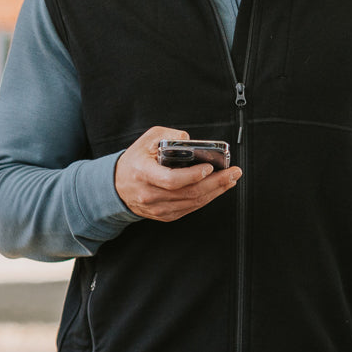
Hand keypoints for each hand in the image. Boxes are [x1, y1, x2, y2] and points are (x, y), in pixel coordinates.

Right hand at [114, 126, 241, 221]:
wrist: (117, 186)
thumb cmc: (135, 160)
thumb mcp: (147, 140)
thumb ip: (169, 135)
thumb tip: (190, 140)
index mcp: (143, 174)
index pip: (171, 179)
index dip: (193, 175)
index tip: (209, 167)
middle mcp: (150, 194)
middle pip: (189, 193)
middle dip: (217, 183)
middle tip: (234, 172)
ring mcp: (158, 208)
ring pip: (193, 202)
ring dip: (216, 191)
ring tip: (231, 179)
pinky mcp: (165, 215)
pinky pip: (190, 208)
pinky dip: (207, 199)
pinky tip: (218, 189)